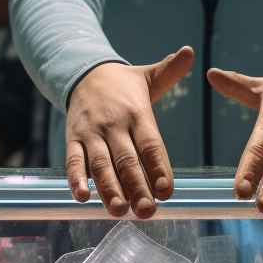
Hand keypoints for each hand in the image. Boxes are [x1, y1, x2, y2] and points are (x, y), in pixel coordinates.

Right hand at [65, 47, 193, 217]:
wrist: (83, 72)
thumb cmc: (123, 84)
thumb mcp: (148, 77)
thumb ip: (170, 71)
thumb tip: (190, 51)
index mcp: (137, 113)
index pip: (151, 144)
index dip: (158, 168)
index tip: (166, 191)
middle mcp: (114, 124)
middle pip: (127, 160)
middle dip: (137, 187)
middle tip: (147, 211)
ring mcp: (92, 133)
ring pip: (101, 165)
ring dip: (110, 189)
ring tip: (119, 211)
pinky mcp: (73, 139)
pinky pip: (73, 161)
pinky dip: (76, 179)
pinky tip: (82, 197)